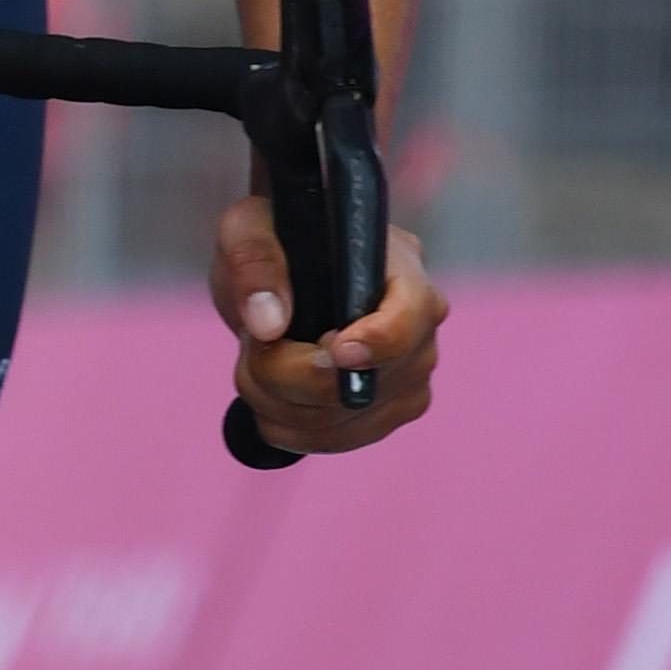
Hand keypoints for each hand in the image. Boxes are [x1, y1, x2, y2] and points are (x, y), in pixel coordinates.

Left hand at [210, 200, 446, 457]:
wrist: (285, 267)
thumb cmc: (277, 234)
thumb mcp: (250, 227)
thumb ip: (255, 262)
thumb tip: (269, 325)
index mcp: (403, 272)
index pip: (412, 319)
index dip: (376, 343)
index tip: (333, 348)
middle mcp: (420, 331)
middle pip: (365, 386)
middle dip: (288, 372)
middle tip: (256, 340)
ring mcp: (408, 379)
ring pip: (340, 422)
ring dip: (276, 400)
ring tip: (258, 357)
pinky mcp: (384, 415)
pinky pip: (331, 442)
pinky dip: (285, 426)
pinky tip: (269, 392)